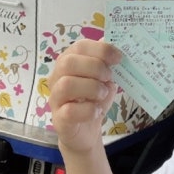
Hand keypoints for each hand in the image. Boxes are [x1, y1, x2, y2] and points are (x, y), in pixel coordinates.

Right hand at [48, 39, 121, 153]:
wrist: (86, 131)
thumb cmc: (94, 100)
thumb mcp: (104, 79)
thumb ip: (107, 62)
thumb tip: (117, 42)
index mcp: (68, 62)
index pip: (79, 46)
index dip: (101, 50)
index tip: (118, 58)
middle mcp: (57, 77)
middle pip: (68, 62)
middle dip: (95, 67)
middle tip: (109, 78)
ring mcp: (55, 98)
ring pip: (66, 84)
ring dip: (91, 88)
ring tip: (102, 94)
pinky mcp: (59, 119)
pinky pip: (69, 111)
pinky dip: (88, 110)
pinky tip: (97, 111)